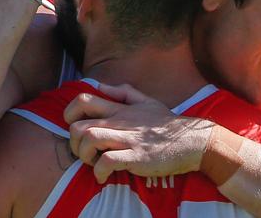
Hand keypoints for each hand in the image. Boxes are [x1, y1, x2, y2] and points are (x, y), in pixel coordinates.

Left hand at [64, 83, 213, 183]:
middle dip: (73, 142)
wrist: (192, 141)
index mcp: (119, 109)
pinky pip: (107, 161)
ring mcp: (128, 139)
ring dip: (83, 156)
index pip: (83, 100)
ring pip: (89, 139)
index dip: (68, 113)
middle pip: (78, 125)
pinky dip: (99, 171)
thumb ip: (123, 92)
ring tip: (92, 163)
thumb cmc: (167, 124)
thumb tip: (100, 85)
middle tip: (83, 153)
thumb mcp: (147, 101)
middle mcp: (120, 122)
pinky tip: (103, 176)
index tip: (73, 127)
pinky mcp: (136, 157)